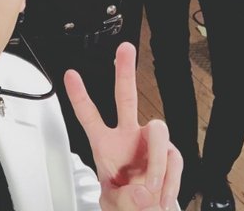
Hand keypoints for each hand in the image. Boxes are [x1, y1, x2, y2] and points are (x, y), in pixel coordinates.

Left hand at [65, 42, 181, 210]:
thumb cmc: (127, 204)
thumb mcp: (114, 205)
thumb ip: (123, 200)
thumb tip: (142, 190)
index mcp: (105, 145)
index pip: (89, 116)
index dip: (79, 96)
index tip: (70, 75)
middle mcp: (128, 137)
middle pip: (125, 97)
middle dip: (125, 71)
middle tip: (125, 49)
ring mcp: (150, 144)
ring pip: (158, 132)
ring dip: (157, 163)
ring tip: (152, 187)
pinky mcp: (170, 154)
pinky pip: (174, 159)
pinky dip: (170, 181)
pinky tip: (162, 194)